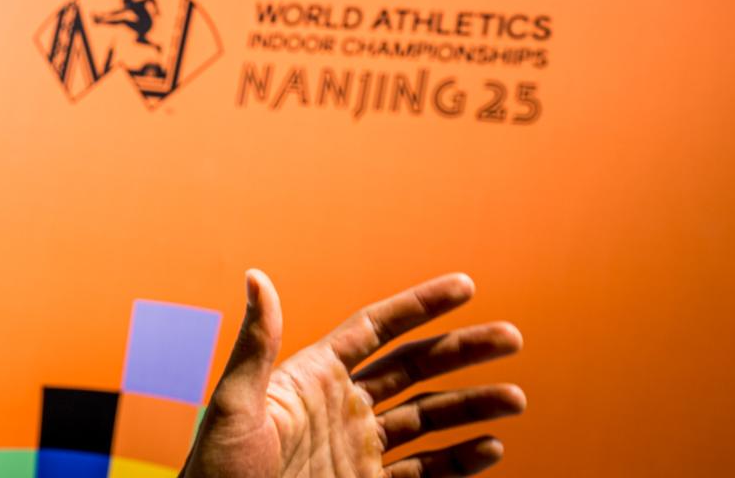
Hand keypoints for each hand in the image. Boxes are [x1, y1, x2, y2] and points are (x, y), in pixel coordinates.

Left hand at [184, 271, 524, 477]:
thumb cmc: (218, 471)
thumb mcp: (234, 406)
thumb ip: (256, 346)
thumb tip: (257, 276)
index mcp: (313, 377)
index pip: (376, 329)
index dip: (419, 306)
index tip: (466, 286)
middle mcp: (342, 407)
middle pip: (414, 368)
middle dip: (463, 351)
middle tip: (512, 337)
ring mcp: (358, 450)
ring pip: (429, 419)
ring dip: (472, 407)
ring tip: (516, 398)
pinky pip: (425, 471)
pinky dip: (460, 460)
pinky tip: (491, 448)